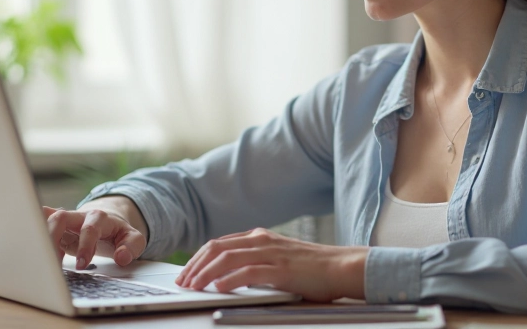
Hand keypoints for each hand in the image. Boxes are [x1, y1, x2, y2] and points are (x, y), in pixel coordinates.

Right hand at [42, 201, 146, 269]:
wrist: (109, 220)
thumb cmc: (118, 233)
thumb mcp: (133, 239)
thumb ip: (131, 247)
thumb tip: (121, 257)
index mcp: (100, 218)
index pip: (90, 228)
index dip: (85, 246)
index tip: (81, 265)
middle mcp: (80, 216)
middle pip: (62, 217)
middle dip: (55, 237)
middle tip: (54, 263)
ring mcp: (67, 220)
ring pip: (49, 219)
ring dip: (42, 236)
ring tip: (42, 259)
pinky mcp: (57, 225)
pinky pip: (42, 218)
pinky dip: (32, 222)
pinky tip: (23, 232)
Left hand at [174, 228, 367, 301]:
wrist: (343, 267)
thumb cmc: (312, 269)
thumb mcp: (278, 260)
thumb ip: (256, 263)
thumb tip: (228, 277)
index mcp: (259, 237)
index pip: (219, 244)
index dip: (198, 259)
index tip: (186, 274)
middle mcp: (262, 241)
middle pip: (217, 248)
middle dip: (195, 266)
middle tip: (182, 282)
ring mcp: (271, 253)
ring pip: (227, 258)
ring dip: (205, 273)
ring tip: (193, 287)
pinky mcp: (282, 269)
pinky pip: (249, 272)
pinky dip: (229, 279)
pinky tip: (218, 289)